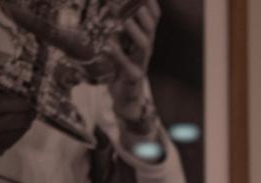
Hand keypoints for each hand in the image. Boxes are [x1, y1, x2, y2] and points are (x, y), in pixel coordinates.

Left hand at [106, 0, 160, 133]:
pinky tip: (107, 46)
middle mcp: (146, 48)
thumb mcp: (122, 42)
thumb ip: (120, 24)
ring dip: (134, 31)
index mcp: (145, 37)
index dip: (150, 3)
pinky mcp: (133, 77)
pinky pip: (127, 66)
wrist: (125, 96)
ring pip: (144, 45)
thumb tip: (112, 3)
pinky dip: (117, 55)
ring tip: (123, 20)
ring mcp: (141, 63)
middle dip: (141, 12)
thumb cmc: (122, 65)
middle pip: (151, 27)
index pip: (154, 16)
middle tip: (127, 1)